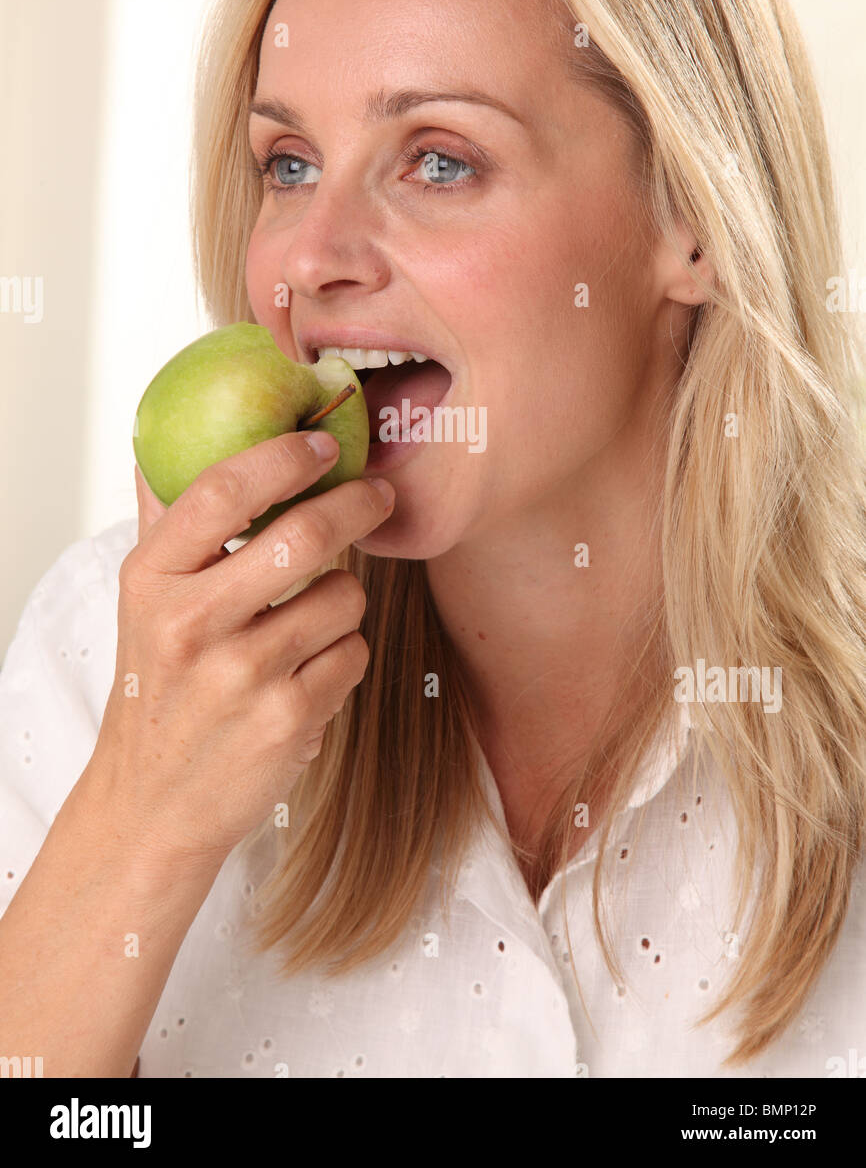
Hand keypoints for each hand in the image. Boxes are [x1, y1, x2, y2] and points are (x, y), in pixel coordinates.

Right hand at [82, 431, 393, 871]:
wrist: (154, 802)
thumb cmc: (161, 686)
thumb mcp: (145, 602)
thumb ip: (169, 522)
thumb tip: (179, 443)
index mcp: (152, 580)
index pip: (221, 490)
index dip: (282, 457)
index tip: (321, 444)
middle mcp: (192, 624)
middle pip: (303, 535)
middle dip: (357, 505)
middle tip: (377, 495)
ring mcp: (243, 675)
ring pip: (345, 596)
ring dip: (347, 598)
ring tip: (312, 620)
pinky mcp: (289, 718)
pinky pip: (355, 652)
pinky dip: (346, 653)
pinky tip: (310, 671)